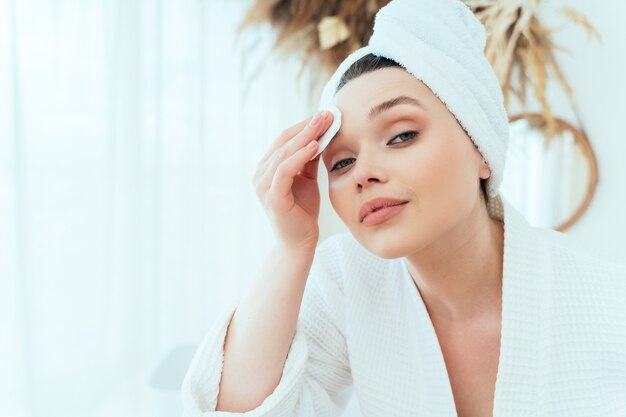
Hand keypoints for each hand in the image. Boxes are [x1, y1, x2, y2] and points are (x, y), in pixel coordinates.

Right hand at [252, 111, 333, 251]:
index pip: (284, 139)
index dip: (304, 125)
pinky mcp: (272, 197)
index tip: (325, 114)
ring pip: (284, 153)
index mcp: (267, 168)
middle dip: (307, 127)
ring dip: (306, 136)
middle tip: (326, 113)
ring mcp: (264, 185)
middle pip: (283, 142)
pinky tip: (315, 146)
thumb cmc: (302, 211)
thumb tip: (320, 133)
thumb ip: (309, 158)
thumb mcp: (307, 179)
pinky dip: (300, 155)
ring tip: (323, 124)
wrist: (299, 242)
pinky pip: (285, 170)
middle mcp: (260, 174)